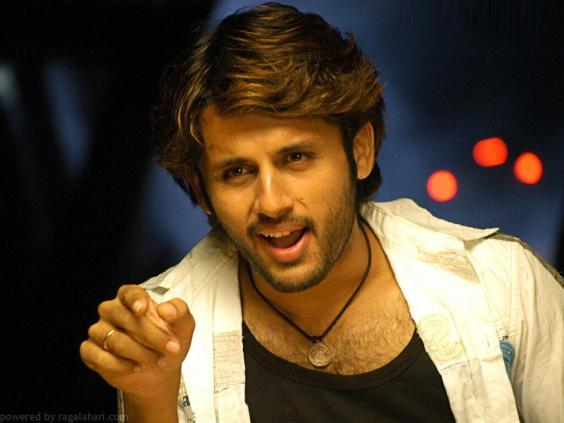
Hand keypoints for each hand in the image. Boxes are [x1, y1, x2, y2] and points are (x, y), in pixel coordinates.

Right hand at [80, 285, 194, 400]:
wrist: (160, 371)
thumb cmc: (169, 342)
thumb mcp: (183, 327)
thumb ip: (180, 312)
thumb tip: (166, 309)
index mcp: (131, 298)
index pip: (129, 293)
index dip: (135, 299)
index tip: (143, 309)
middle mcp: (111, 311)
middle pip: (124, 317)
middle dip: (151, 335)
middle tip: (171, 348)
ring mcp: (98, 331)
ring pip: (114, 340)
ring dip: (140, 353)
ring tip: (156, 360)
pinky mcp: (91, 351)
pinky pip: (99, 357)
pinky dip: (119, 365)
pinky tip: (134, 367)